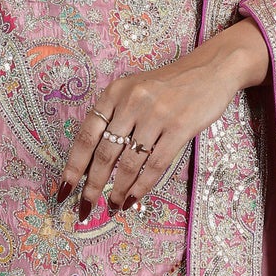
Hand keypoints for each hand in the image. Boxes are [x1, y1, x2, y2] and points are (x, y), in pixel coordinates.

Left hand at [59, 18, 269, 218]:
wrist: (210, 69)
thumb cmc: (169, 85)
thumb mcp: (134, 90)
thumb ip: (115, 117)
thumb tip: (93, 162)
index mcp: (114, 93)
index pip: (86, 135)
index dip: (73, 166)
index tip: (64, 188)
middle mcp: (131, 102)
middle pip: (104, 153)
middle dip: (93, 185)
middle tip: (87, 206)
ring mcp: (156, 115)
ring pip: (129, 163)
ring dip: (118, 189)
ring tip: (113, 205)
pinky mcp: (179, 127)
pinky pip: (155, 165)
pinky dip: (142, 186)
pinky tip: (135, 198)